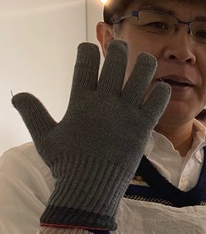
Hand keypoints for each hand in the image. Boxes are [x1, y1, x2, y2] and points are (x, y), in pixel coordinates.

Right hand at [12, 41, 169, 230]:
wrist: (91, 187)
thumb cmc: (67, 163)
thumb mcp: (44, 137)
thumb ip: (33, 113)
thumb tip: (17, 95)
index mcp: (80, 101)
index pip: (85, 65)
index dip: (88, 51)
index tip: (89, 46)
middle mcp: (105, 102)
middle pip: (115, 64)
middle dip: (118, 49)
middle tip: (120, 45)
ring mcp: (127, 113)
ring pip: (141, 76)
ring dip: (144, 64)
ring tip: (145, 59)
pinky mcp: (144, 127)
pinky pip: (158, 102)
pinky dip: (161, 91)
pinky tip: (161, 87)